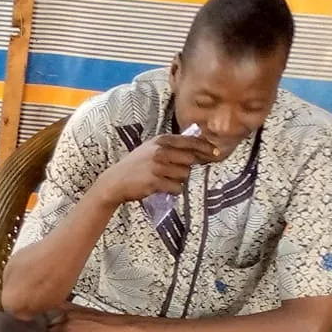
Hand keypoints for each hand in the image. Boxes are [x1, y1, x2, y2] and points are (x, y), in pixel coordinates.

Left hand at [54, 306, 139, 331]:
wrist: (119, 328)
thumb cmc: (107, 324)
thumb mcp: (86, 314)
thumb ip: (71, 318)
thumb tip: (63, 328)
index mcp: (68, 307)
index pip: (46, 315)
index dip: (46, 326)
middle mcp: (64, 314)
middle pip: (45, 327)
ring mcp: (65, 325)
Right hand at [95, 132, 218, 203]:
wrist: (114, 182)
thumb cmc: (134, 166)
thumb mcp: (151, 149)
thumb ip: (171, 146)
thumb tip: (197, 147)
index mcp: (161, 141)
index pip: (191, 141)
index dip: (206, 147)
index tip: (216, 153)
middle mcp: (161, 151)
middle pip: (191, 159)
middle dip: (190, 166)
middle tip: (182, 171)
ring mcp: (158, 166)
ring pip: (184, 174)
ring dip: (178, 179)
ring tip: (164, 180)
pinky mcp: (155, 181)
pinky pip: (177, 187)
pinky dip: (173, 190)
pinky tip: (161, 188)